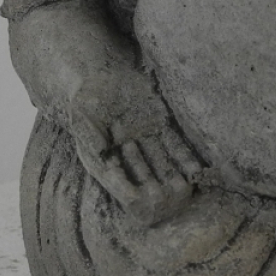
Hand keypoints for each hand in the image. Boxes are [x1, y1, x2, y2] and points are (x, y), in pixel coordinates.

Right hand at [67, 65, 204, 225]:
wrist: (104, 75)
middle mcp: (126, 151)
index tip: (134, 199)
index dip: (123, 187)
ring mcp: (144, 139)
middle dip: (152, 186)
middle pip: (141, 173)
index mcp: (103, 153)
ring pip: (160, 161)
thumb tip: (99, 150)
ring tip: (184, 189)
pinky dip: (183, 156)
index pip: (114, 176)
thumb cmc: (87, 96)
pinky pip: (173, 144)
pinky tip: (194, 169)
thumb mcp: (81, 113)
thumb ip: (88, 133)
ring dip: (172, 174)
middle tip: (164, 200)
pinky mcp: (158, 126)